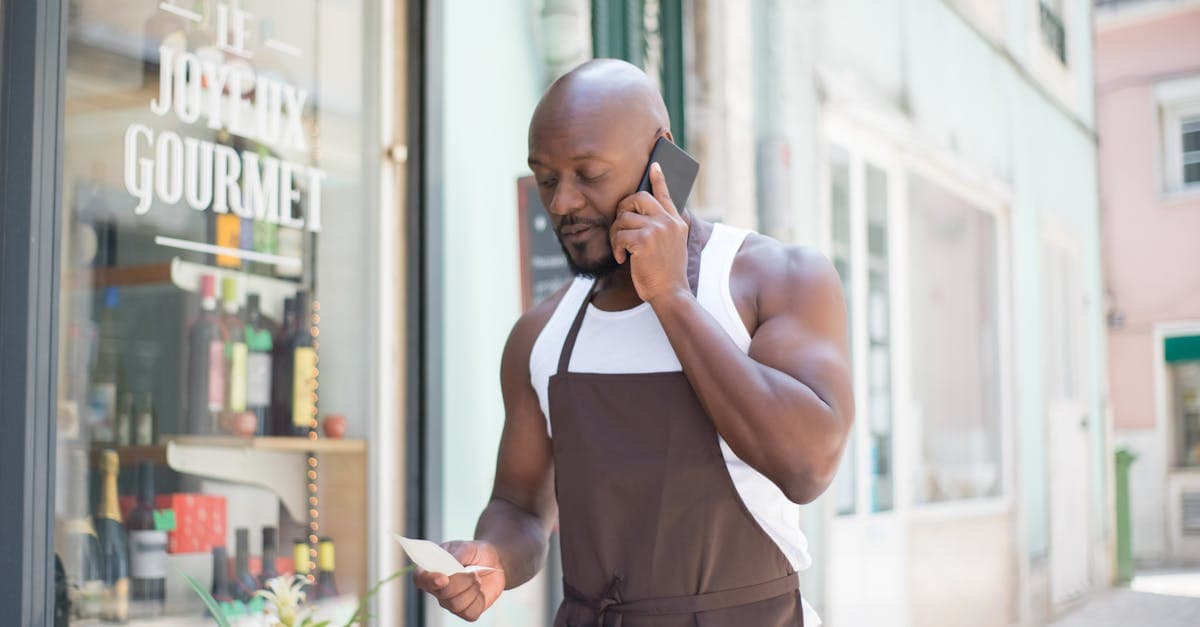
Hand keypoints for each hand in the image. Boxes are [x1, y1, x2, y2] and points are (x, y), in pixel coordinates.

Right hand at [412, 540, 505, 621]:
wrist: (494, 562)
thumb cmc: (476, 553)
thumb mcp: (466, 547)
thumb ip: (456, 555)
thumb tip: (449, 565)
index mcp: (432, 569)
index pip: (420, 579)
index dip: (428, 580)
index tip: (443, 578)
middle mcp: (438, 589)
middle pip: (442, 594)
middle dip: (461, 581)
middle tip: (473, 571)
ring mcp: (450, 602)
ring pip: (456, 604)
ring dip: (472, 589)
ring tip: (476, 578)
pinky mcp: (465, 611)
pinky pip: (469, 613)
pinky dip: (479, 599)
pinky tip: (479, 590)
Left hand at [610, 162, 689, 303]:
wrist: (670, 292)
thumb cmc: (666, 273)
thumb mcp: (672, 245)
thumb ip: (662, 227)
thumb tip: (639, 215)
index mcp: (676, 222)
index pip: (665, 194)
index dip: (659, 178)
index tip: (654, 164)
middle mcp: (668, 221)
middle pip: (638, 198)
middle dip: (623, 208)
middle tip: (619, 223)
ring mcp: (657, 229)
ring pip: (623, 218)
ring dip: (616, 235)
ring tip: (621, 249)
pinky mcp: (644, 240)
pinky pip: (620, 235)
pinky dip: (616, 248)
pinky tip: (621, 259)